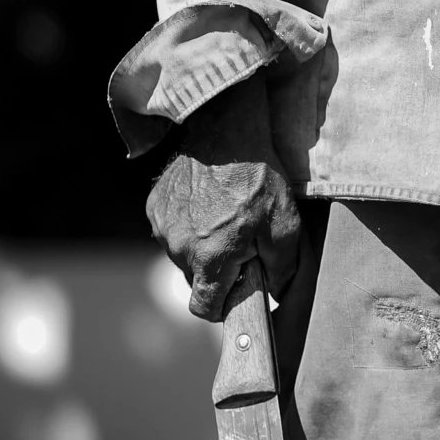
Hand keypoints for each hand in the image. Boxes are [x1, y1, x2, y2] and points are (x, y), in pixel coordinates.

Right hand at [145, 73, 301, 320]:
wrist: (225, 131)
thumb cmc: (258, 179)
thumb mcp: (285, 226)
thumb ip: (282, 269)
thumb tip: (278, 295)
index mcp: (210, 258)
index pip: (204, 308)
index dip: (222, 306)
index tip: (235, 290)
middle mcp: (179, 247)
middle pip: (195, 280)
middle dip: (216, 271)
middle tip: (239, 244)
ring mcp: (163, 226)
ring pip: (182, 255)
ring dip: (200, 247)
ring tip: (222, 218)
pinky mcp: (155, 207)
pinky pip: (171, 231)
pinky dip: (187, 225)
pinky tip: (206, 203)